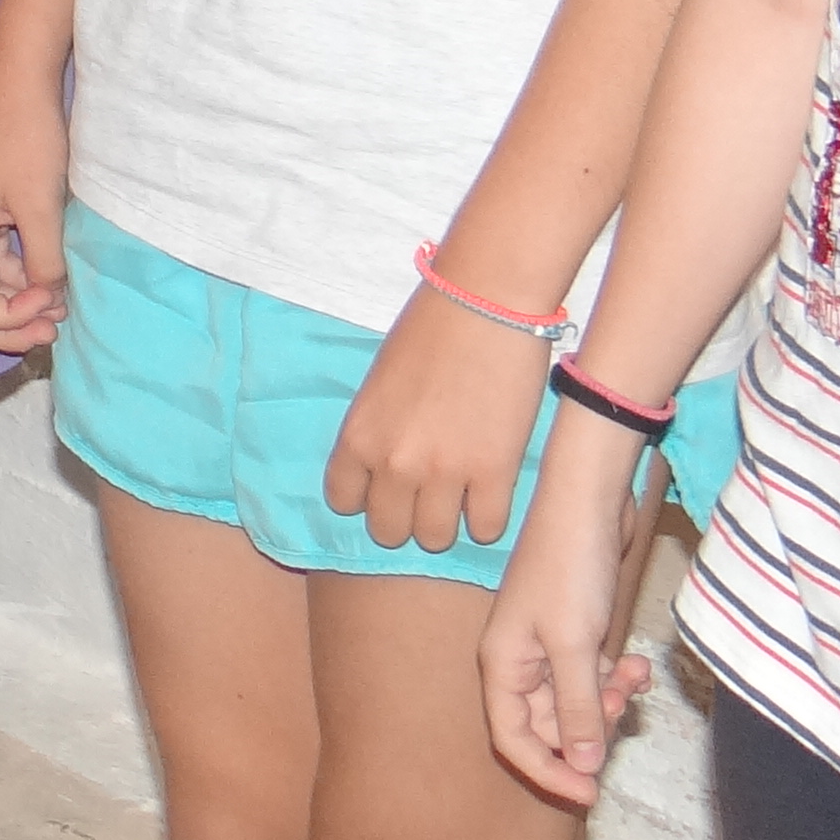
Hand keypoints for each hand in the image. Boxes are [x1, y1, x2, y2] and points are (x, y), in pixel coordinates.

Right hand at [0, 60, 74, 356]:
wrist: (21, 81)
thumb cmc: (26, 137)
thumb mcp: (40, 205)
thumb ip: (44, 260)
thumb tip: (50, 297)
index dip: (8, 320)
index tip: (51, 304)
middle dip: (7, 325)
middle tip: (52, 327)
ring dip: (18, 303)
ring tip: (61, 305)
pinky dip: (23, 279)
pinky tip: (54, 278)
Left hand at [324, 285, 555, 555]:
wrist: (486, 300)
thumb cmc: (430, 327)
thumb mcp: (380, 382)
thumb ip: (377, 429)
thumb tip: (384, 465)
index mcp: (358, 436)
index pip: (344, 501)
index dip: (366, 497)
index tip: (385, 484)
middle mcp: (393, 463)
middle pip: (389, 532)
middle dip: (405, 515)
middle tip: (425, 491)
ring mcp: (444, 473)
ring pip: (434, 539)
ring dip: (445, 520)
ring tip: (459, 493)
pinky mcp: (494, 474)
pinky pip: (484, 529)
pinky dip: (486, 516)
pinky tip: (489, 490)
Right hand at [478, 426, 661, 808]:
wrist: (590, 500)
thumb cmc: (570, 569)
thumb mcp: (575, 646)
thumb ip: (579, 709)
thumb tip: (583, 766)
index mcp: (502, 666)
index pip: (514, 741)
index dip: (549, 773)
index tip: (591, 794)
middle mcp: (520, 662)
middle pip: (550, 726)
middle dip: (590, 728)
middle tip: (623, 712)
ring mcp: (548, 646)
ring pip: (578, 702)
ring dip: (609, 700)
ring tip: (634, 677)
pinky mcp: (577, 631)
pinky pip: (594, 675)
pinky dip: (617, 676)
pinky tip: (638, 662)